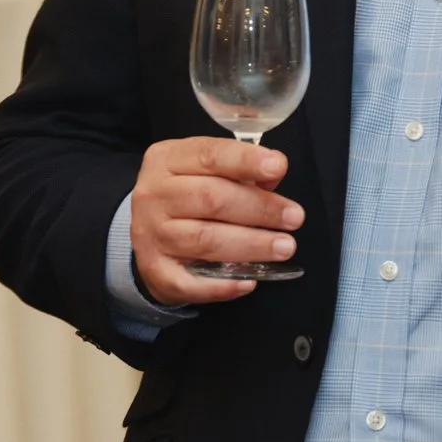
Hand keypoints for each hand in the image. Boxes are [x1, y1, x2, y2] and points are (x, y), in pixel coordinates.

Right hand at [129, 136, 302, 305]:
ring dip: (250, 245)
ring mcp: (151, 235)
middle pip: (211, 199)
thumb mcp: (206, 169)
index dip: (246, 161)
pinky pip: (189, 283)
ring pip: (205, 240)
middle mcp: (154, 195)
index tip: (278, 167)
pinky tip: (249, 282)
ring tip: (284, 246)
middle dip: (259, 208)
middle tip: (294, 217)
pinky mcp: (155, 271)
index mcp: (167, 160)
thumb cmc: (187, 193)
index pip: (209, 156)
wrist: (147, 229)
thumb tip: (274, 173)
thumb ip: (240, 170)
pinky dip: (222, 286)